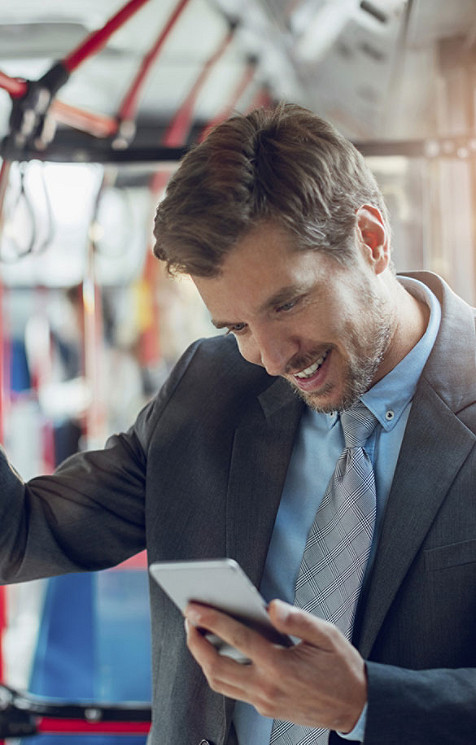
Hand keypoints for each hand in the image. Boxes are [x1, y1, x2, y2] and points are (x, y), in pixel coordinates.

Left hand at [185, 598, 366, 733]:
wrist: (356, 707)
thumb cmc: (342, 668)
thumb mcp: (327, 635)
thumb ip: (298, 619)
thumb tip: (272, 606)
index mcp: (281, 666)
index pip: (238, 639)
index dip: (212, 621)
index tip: (195, 607)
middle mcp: (267, 688)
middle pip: (217, 667)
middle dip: (196, 642)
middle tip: (188, 620)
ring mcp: (264, 702)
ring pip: (219, 683)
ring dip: (202, 659)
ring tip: (197, 634)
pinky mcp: (264, 709)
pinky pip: (232, 690)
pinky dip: (218, 671)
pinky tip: (218, 652)